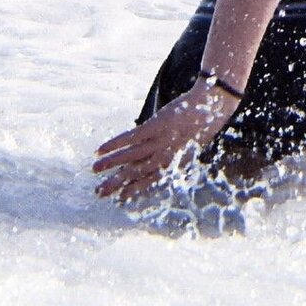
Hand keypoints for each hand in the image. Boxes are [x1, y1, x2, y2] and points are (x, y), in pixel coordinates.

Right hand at [92, 79, 237, 202]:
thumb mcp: (189, 147)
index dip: (133, 190)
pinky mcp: (155, 126)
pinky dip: (114, 144)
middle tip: (99, 193)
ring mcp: (160, 141)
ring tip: (94, 171)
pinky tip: (100, 150)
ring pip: (130, 157)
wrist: (211, 106)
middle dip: (116, 183)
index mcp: (174, 164)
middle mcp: (166, 157)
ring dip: (110, 165)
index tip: (119, 199)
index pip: (149, 181)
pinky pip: (129, 138)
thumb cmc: (201, 126)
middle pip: (136, 173)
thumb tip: (153, 161)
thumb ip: (172, 156)